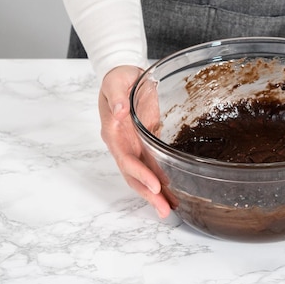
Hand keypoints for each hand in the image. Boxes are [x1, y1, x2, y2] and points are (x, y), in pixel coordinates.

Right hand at [98, 65, 170, 217]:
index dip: (140, 174)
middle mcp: (122, 144)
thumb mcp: (116, 82)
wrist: (123, 73)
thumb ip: (118, 97)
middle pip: (133, 176)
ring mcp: (132, 146)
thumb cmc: (119, 77)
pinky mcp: (144, 144)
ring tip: (169, 209)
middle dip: (148, 194)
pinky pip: (151, 166)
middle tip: (164, 210)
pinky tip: (170, 192)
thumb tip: (120, 111)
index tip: (154, 186)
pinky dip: (159, 181)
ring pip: (142, 176)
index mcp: (113, 133)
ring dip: (154, 194)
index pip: (126, 160)